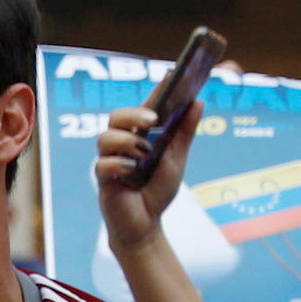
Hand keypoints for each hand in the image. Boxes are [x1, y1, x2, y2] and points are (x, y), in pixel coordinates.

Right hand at [94, 101, 196, 252]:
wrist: (146, 225)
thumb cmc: (157, 190)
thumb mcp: (176, 159)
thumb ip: (184, 132)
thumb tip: (198, 102)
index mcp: (140, 134)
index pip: (146, 106)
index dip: (157, 90)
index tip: (173, 76)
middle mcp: (122, 143)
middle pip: (116, 116)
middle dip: (134, 114)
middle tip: (153, 121)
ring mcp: (111, 160)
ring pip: (105, 137)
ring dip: (126, 140)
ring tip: (145, 152)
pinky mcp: (104, 180)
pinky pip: (102, 165)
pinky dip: (118, 164)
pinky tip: (132, 171)